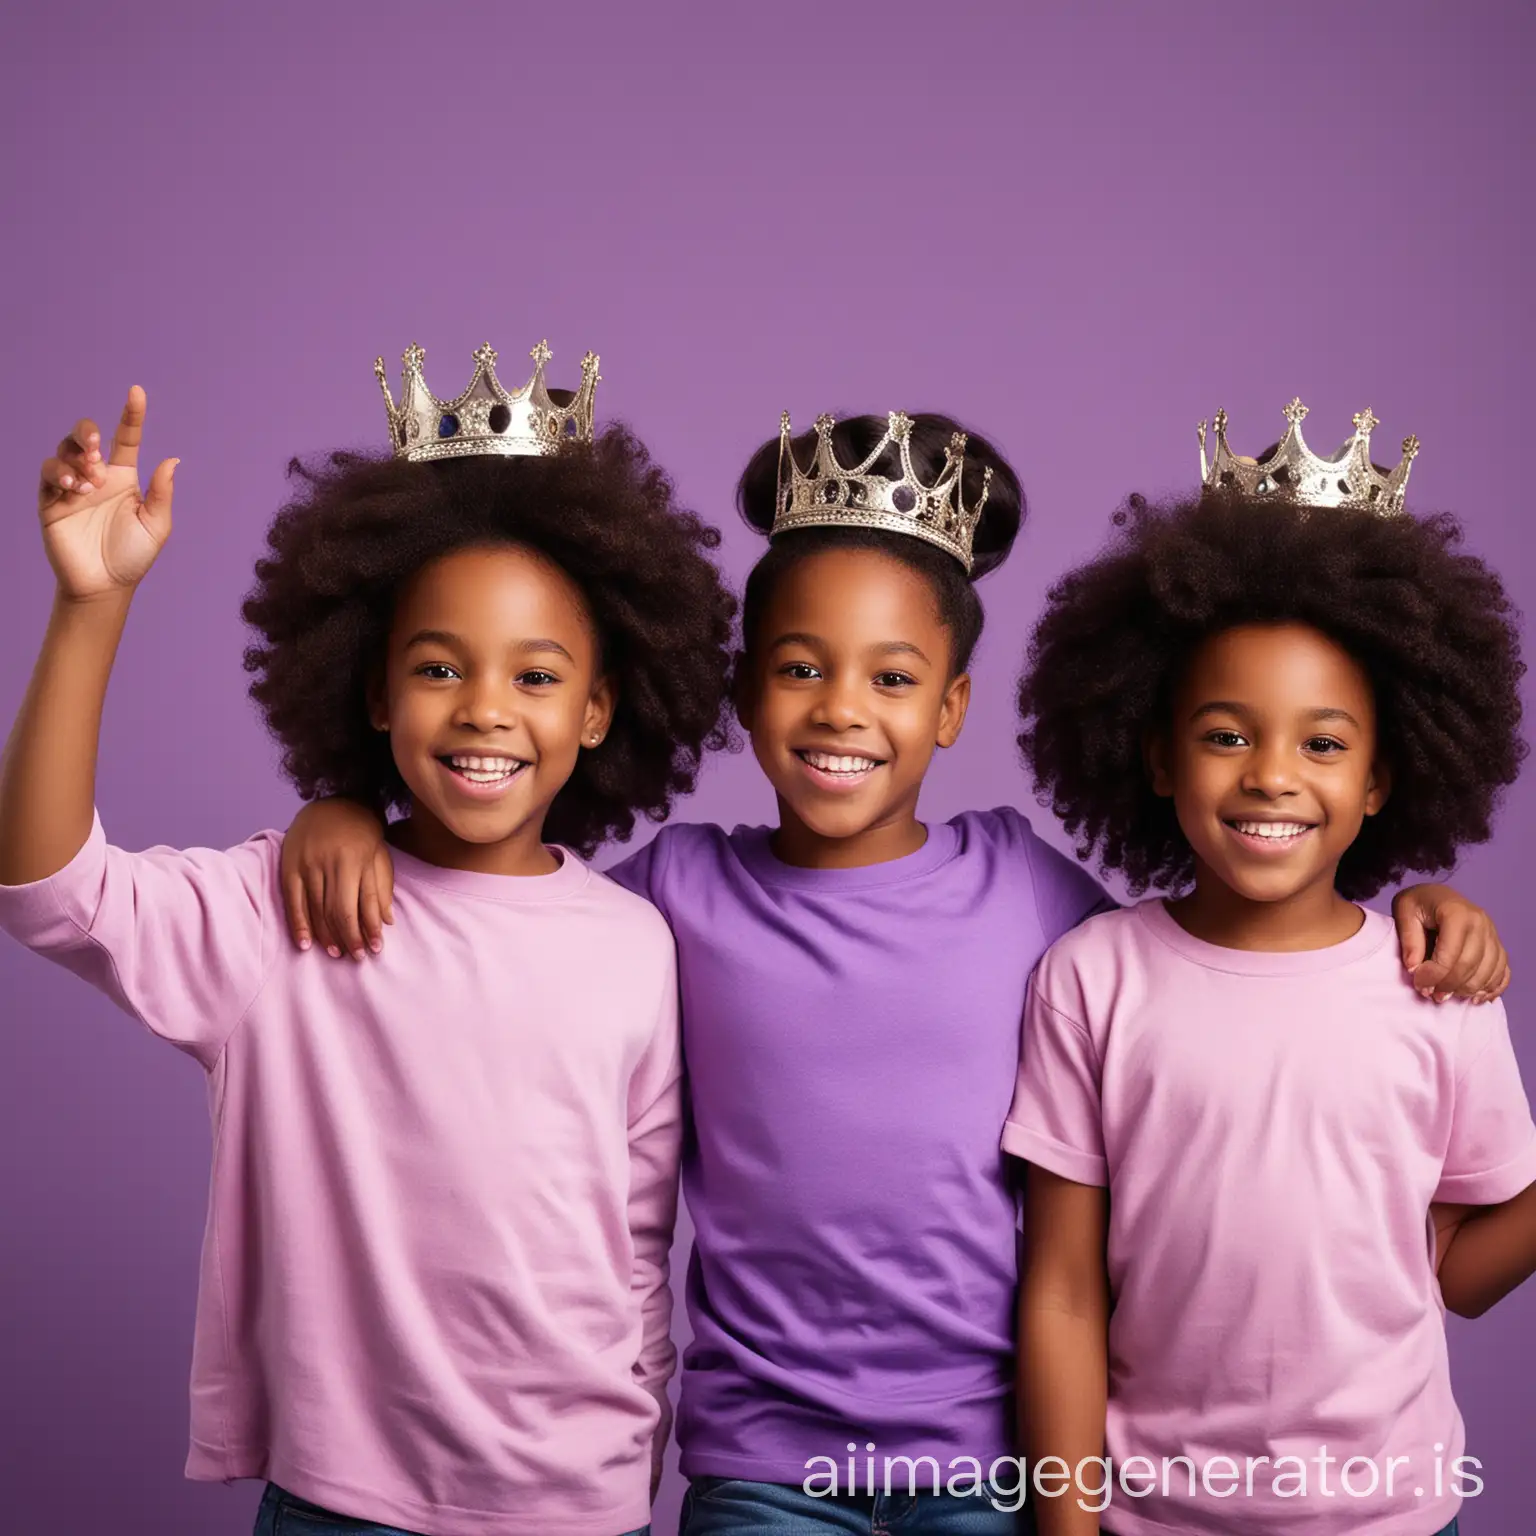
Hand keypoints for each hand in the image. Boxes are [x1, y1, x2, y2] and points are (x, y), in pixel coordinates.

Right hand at [37, 388, 177, 600]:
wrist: (104, 586)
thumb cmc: (133, 556)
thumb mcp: (156, 525)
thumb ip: (161, 493)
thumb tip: (173, 460)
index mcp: (124, 477)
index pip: (127, 438)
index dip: (131, 414)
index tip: (137, 392)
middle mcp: (97, 476)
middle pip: (86, 437)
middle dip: (88, 434)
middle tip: (97, 451)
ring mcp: (71, 487)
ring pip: (64, 451)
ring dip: (75, 459)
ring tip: (87, 483)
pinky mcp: (51, 501)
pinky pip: (48, 474)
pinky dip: (59, 473)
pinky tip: (74, 487)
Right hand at [280, 798, 393, 960]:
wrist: (331, 803)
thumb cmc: (362, 832)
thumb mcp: (379, 855)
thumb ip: (381, 888)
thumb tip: (386, 922)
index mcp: (355, 860)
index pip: (361, 905)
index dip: (368, 930)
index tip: (376, 949)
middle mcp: (328, 863)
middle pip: (337, 912)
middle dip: (348, 938)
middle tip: (356, 957)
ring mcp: (306, 865)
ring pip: (315, 910)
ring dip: (326, 936)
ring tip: (336, 953)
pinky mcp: (289, 867)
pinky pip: (293, 902)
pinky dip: (298, 925)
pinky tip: (305, 943)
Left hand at [1392, 884, 1509, 1003]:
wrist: (1436, 895)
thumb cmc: (1419, 903)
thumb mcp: (1404, 912)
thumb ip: (1409, 940)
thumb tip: (1415, 969)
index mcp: (1457, 913)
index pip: (1450, 954)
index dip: (1434, 975)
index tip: (1419, 985)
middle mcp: (1481, 923)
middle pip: (1471, 965)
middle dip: (1450, 985)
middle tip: (1432, 995)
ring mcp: (1493, 933)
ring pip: (1489, 971)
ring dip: (1468, 989)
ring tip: (1447, 996)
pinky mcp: (1497, 943)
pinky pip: (1503, 970)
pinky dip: (1493, 987)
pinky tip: (1477, 997)